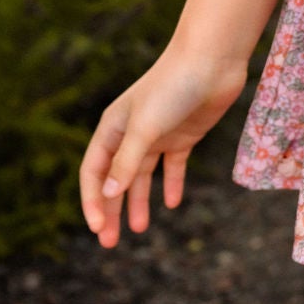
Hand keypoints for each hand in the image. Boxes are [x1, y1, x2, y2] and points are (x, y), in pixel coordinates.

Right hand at [78, 49, 247, 247]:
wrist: (212, 60)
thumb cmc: (172, 87)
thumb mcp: (145, 127)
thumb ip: (127, 162)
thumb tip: (107, 195)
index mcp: (112, 128)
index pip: (94, 172)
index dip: (92, 201)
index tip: (97, 229)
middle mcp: (131, 133)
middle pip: (115, 179)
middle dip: (111, 210)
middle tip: (109, 243)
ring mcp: (158, 135)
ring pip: (142, 177)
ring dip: (139, 202)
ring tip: (138, 230)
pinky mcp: (183, 136)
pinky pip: (172, 166)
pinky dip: (171, 184)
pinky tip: (173, 203)